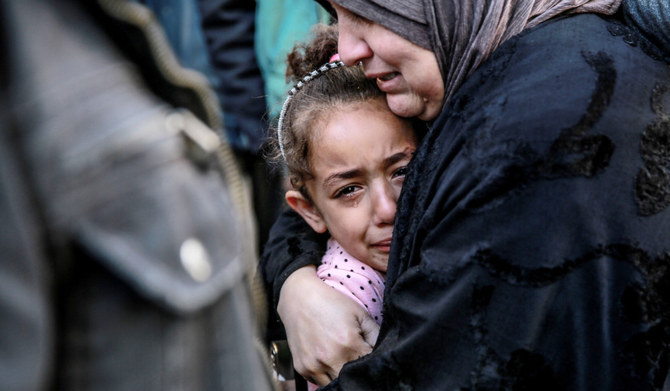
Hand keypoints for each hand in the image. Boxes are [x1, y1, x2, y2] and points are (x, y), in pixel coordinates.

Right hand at [277, 266, 379, 385]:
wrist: (299, 298)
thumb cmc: (332, 303)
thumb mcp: (359, 314)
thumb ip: (376, 335)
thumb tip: (385, 353)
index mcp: (348, 344)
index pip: (368, 366)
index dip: (371, 361)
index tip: (368, 353)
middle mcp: (329, 358)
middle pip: (352, 379)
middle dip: (356, 370)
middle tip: (355, 357)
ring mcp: (313, 365)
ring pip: (335, 384)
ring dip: (341, 375)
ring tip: (341, 357)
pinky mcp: (301, 369)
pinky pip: (319, 382)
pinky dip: (326, 375)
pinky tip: (327, 359)